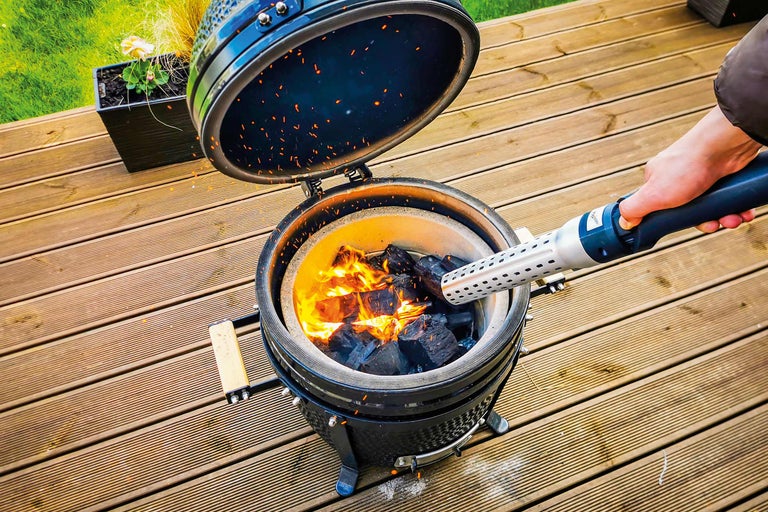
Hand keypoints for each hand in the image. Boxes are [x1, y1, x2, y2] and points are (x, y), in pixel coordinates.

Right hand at [619, 106, 761, 232]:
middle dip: (704, 222)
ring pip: (711, 206)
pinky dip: (735, 207)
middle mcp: (680, 177)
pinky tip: (741, 211)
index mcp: (658, 180)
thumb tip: (624, 221)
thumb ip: (635, 208)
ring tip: (732, 219)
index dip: (673, 221)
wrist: (724, 146)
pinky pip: (728, 198)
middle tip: (713, 225)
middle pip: (689, 210)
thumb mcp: (653, 194)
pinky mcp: (724, 175)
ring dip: (723, 217)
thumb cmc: (688, 166)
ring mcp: (703, 176)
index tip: (683, 226)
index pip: (660, 208)